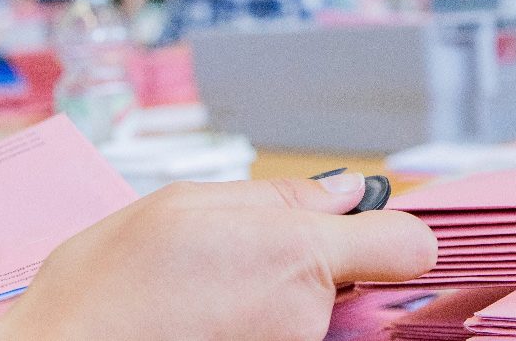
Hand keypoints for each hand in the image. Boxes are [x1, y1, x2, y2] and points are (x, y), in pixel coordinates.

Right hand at [0, 172, 436, 340]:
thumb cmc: (106, 290)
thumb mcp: (183, 205)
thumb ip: (277, 197)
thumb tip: (345, 190)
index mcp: (298, 255)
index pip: (408, 245)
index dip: (392, 233)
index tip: (372, 233)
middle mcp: (307, 317)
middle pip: (348, 278)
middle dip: (307, 265)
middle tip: (231, 263)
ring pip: (308, 313)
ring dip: (269, 302)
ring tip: (199, 300)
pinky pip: (278, 338)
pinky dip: (248, 329)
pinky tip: (199, 326)